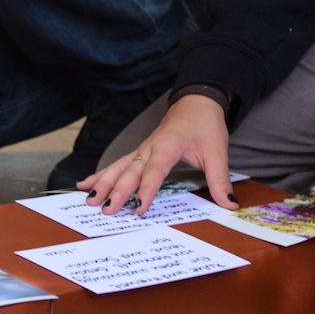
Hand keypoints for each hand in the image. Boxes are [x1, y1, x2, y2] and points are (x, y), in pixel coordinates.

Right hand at [77, 93, 235, 214]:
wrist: (196, 102)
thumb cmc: (205, 125)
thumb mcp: (217, 151)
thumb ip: (220, 179)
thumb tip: (229, 204)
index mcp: (168, 145)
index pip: (155, 171)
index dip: (146, 190)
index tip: (139, 208)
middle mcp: (149, 147)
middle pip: (130, 171)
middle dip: (117, 191)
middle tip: (107, 210)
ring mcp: (141, 149)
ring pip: (118, 167)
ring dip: (103, 183)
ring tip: (89, 200)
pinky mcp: (138, 152)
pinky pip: (117, 164)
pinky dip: (100, 175)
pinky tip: (85, 185)